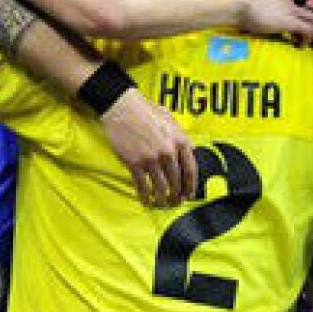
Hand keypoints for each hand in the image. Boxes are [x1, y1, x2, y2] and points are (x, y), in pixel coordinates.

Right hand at [100, 90, 197, 207]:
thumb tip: (189, 151)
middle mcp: (168, 152)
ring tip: (162, 204)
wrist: (122, 107)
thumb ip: (181, 137)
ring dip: (163, 199)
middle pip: (176, 181)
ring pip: (161, 187)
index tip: (189, 194)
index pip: (190, 170)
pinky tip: (146, 200)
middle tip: (175, 202)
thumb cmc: (146, 111)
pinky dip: (145, 196)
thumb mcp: (170, 120)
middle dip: (177, 195)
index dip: (191, 185)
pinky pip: (142, 185)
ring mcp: (151, 159)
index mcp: (180, 141)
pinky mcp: (135, 163)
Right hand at [237, 0, 312, 40]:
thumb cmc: (235, 2)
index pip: (288, 2)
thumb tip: (241, 10)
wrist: (238, 3)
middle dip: (304, 21)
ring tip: (300, 41)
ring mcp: (290, 10)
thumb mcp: (245, 0)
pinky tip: (300, 46)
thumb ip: (249, 4)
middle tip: (296, 34)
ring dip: (307, 30)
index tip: (282, 25)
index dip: (288, 14)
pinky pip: (307, 29)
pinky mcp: (290, 22)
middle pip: (304, 9)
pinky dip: (306, 38)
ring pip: (310, 18)